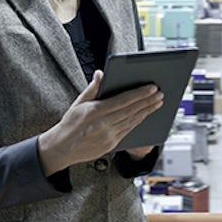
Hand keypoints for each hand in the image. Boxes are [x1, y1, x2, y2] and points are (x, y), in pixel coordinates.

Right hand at [38, 70, 162, 175]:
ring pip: (132, 121)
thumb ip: (92, 88)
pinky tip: (146, 115)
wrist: (62, 149)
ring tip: (158, 102)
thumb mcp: (78, 103)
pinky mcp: (111, 145)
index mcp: (94, 112)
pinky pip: (129, 131)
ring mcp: (108, 137)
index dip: (139, 94)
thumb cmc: (70, 123)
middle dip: (148, 101)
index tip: (152, 87)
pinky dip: (139, 121)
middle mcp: (102, 125)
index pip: (122, 100)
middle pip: (131, 111)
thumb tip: (101, 73)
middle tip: (160, 93)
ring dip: (147, 111)